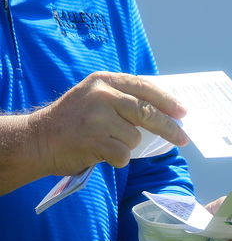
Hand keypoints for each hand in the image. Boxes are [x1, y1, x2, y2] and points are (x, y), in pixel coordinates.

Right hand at [29, 71, 187, 176]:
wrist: (38, 139)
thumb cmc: (75, 121)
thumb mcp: (96, 98)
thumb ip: (125, 100)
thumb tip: (167, 114)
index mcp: (104, 80)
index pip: (145, 87)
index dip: (167, 101)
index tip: (183, 112)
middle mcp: (101, 95)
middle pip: (148, 112)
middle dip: (169, 128)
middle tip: (183, 138)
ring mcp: (97, 117)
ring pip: (135, 138)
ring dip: (127, 146)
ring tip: (107, 142)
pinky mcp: (93, 140)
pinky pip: (123, 155)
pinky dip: (117, 159)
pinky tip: (101, 153)